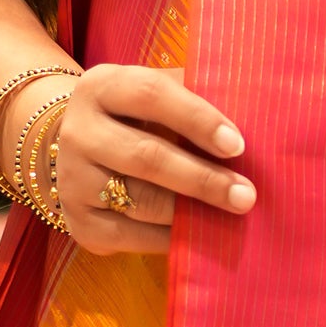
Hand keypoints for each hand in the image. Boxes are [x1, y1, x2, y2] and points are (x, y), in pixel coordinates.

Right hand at [38, 62, 256, 257]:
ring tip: (230, 218)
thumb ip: (194, 101)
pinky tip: (199, 236)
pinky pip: (131, 236)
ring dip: (191, 213)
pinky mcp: (79, 222)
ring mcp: (73, 180)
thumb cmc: (137, 119)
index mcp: (102, 87)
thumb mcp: (156, 96)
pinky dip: (169, 239)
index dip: (197, 119)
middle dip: (203, 179)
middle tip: (245, 195)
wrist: (78, 153)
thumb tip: (252, 126)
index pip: (151, 95)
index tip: (237, 145)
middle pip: (146, 156)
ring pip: (140, 200)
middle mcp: (79, 131)